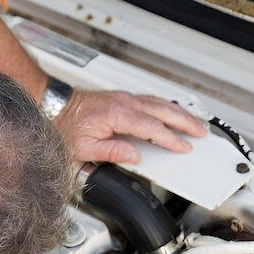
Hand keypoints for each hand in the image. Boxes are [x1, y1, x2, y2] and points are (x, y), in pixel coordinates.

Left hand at [54, 90, 206, 163]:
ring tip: (194, 122)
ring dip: (178, 112)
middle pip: (163, 110)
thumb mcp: (84, 148)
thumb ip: (113, 152)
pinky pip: (150, 100)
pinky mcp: (120, 97)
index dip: (171, 139)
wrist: (52, 104)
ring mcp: (123, 97)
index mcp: (117, 115)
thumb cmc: (64, 125)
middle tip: (201, 132)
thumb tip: (135, 156)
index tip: (183, 147)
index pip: (152, 128)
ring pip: (159, 102)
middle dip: (185, 122)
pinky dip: (165, 106)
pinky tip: (171, 111)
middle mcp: (123, 102)